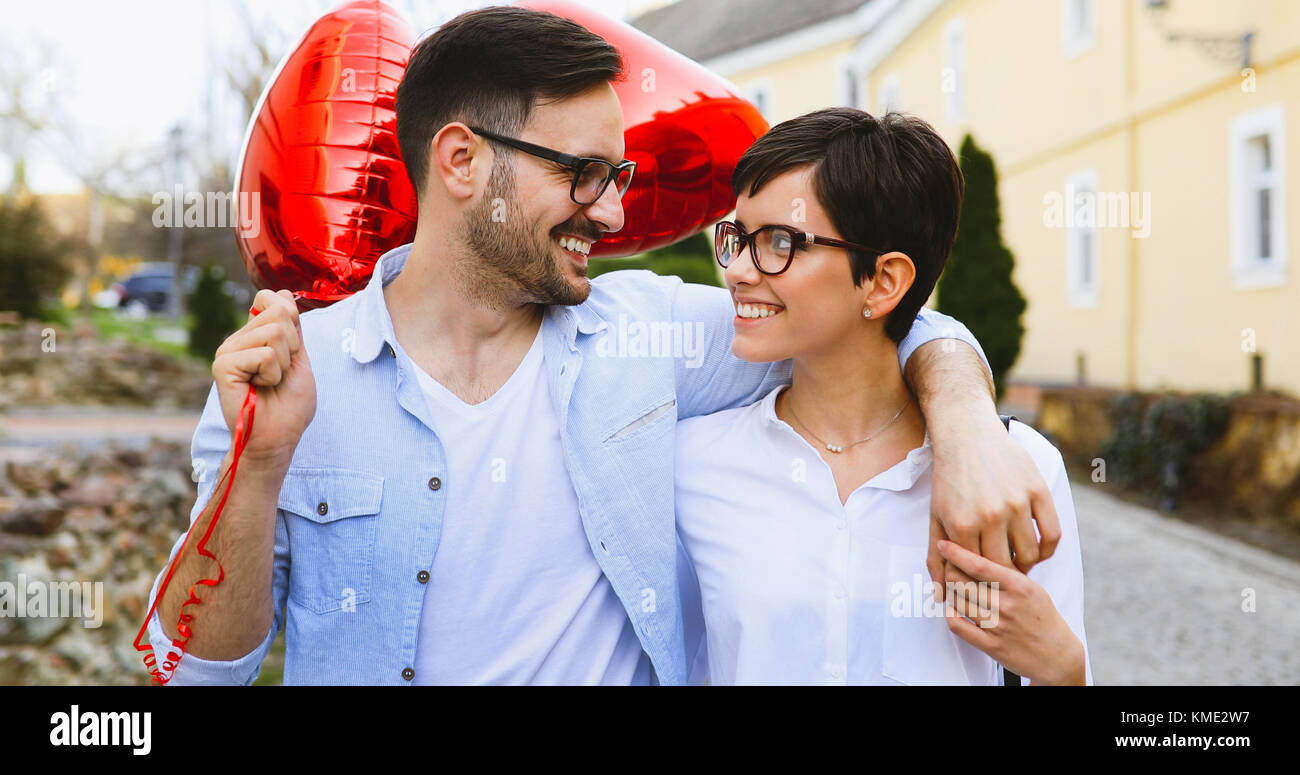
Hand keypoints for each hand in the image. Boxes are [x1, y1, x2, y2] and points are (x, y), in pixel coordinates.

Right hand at [212, 289, 315, 465]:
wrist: (276, 439)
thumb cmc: (289, 406)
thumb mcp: (299, 359)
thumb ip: (292, 328)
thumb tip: (282, 294)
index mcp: (255, 335)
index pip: (277, 299)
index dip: (294, 322)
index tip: (291, 353)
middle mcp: (239, 339)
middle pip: (280, 314)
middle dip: (293, 347)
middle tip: (280, 373)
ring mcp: (228, 350)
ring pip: (275, 333)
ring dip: (283, 364)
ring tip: (270, 382)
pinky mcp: (223, 365)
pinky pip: (265, 354)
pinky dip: (272, 374)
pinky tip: (259, 388)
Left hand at [927, 412, 1060, 596]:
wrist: (968, 436)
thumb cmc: (949, 480)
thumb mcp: (935, 517)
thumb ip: (937, 556)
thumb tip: (940, 594)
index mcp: (962, 525)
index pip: (977, 573)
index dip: (982, 582)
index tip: (984, 584)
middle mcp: (990, 515)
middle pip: (1005, 567)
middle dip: (1003, 578)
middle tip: (1003, 578)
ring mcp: (1016, 503)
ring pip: (1030, 555)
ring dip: (1026, 565)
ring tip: (1018, 563)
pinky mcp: (1037, 490)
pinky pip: (1052, 534)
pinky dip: (1048, 550)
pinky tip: (1037, 551)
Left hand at [937, 539, 1085, 685]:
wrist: (1057, 655)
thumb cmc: (1043, 619)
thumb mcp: (1032, 588)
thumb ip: (1006, 573)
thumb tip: (976, 556)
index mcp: (1019, 587)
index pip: (979, 565)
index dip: (956, 553)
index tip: (944, 544)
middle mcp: (1007, 605)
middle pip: (961, 581)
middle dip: (948, 570)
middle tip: (947, 566)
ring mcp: (997, 626)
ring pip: (956, 601)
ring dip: (948, 591)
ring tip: (952, 587)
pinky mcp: (990, 645)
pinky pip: (957, 625)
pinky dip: (949, 614)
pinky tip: (953, 607)